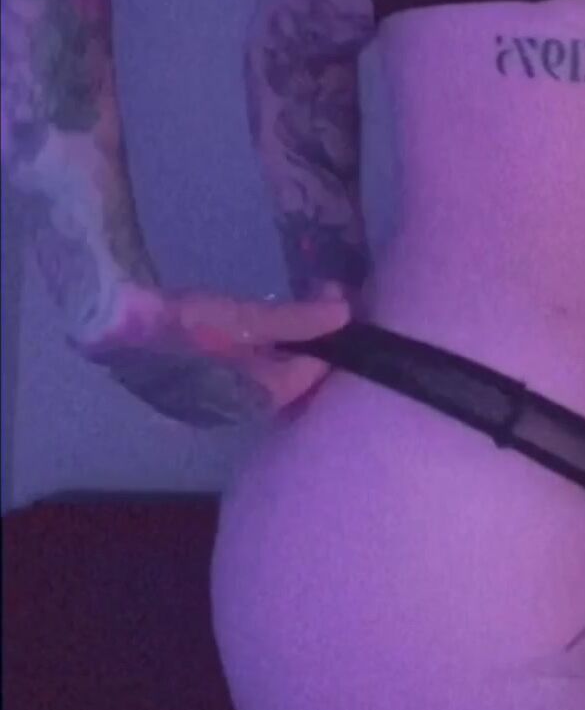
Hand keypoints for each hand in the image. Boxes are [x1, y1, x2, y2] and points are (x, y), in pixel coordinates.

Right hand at [77, 280, 353, 426]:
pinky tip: (269, 328)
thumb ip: (293, 320)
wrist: (115, 331)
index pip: (311, 374)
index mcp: (255, 397)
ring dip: (291, 345)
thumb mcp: (241, 319)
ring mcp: (221, 399)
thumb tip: (344, 313)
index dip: (330, 340)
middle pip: (293, 378)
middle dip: (313, 343)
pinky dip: (266, 350)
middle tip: (327, 302)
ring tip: (306, 308)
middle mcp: (242, 407)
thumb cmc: (182, 327)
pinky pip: (250, 371)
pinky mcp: (204, 386)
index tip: (340, 302)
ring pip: (272, 374)